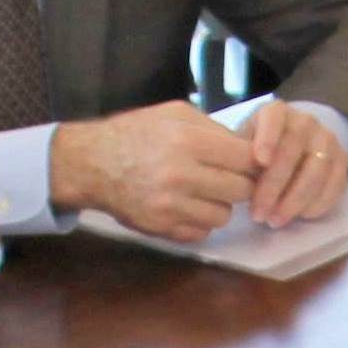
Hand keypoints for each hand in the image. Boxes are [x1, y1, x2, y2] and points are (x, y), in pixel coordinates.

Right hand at [51, 101, 256, 241]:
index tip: (250, 162)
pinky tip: (186, 206)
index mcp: (189, 141)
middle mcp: (181, 175)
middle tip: (228, 178)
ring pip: (223, 216)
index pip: (247, 159)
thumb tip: (250, 148)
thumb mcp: (175, 114)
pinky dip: (199, 221)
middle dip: (240, 184)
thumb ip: (214, 129)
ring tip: (204, 192)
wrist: (93, 163)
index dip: (254, 161)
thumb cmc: (137, 133)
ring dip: (219, 205)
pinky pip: (201, 232)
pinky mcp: (161, 227)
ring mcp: (170, 206)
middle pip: (241, 191)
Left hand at [243, 100, 347, 226]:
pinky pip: (335, 184)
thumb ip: (240, 160)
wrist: (288, 150)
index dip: (268, 138)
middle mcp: (305, 121)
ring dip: (295, 201)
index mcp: (277, 112)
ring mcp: (327, 139)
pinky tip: (299, 216)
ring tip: (275, 220)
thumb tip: (237, 180)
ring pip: (316, 171)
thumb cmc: (256, 153)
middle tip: (258, 214)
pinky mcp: (342, 160)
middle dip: (274, 186)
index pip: (274, 118)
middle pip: (293, 151)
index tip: (260, 161)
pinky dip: (317, 204)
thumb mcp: (242, 149)